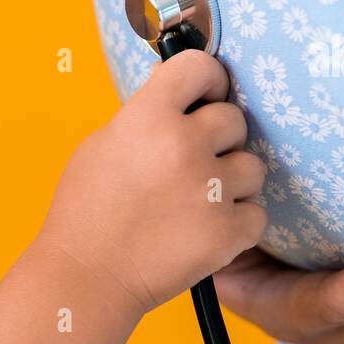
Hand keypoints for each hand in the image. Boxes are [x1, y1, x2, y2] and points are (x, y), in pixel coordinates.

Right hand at [38, 49, 267, 316]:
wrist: (86, 276)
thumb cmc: (86, 211)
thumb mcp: (101, 145)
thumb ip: (145, 113)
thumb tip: (180, 89)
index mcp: (148, 117)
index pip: (200, 67)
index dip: (207, 80)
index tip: (204, 96)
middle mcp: (183, 145)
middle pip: (234, 118)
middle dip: (217, 139)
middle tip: (190, 164)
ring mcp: (209, 189)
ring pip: (252, 167)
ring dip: (230, 182)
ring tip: (195, 202)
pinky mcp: (227, 231)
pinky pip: (256, 213)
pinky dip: (236, 223)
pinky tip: (202, 230)